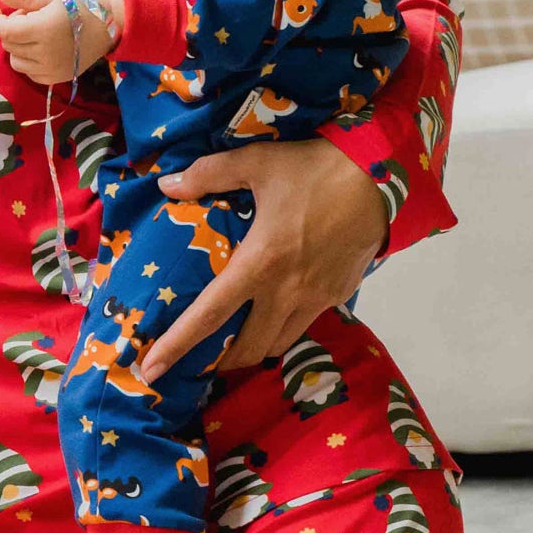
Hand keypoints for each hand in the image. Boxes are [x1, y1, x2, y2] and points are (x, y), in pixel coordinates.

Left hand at [0, 0, 121, 84]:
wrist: (112, 23)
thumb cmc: (82, 1)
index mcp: (43, 29)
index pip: (4, 30)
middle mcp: (45, 54)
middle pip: (8, 44)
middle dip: (10, 27)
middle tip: (27, 13)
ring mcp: (52, 69)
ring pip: (16, 60)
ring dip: (17, 45)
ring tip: (35, 30)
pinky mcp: (58, 78)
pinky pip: (29, 72)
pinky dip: (28, 59)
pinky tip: (40, 46)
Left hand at [138, 138, 387, 380]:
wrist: (383, 177)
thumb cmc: (315, 169)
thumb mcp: (256, 162)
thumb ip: (207, 174)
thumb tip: (166, 184)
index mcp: (259, 264)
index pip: (209, 316)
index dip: (176, 346)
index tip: (150, 370)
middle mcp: (287, 291)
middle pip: (247, 349)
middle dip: (221, 361)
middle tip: (202, 356)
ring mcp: (317, 297)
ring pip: (278, 343)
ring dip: (254, 349)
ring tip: (237, 338)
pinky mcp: (339, 294)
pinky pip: (305, 323)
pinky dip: (284, 327)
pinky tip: (277, 308)